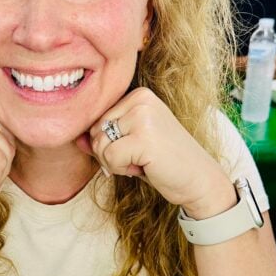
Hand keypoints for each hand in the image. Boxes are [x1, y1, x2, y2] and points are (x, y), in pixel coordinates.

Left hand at [79, 88, 233, 215]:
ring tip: (143, 161)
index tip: (136, 149)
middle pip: (95, 131)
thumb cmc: (164, 162)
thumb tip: (76, 139)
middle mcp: (141, 99)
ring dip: (116, 163)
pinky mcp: (144, 137)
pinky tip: (145, 167)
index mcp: (139, 95)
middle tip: (140, 158)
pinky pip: (109, 157)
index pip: (97, 120)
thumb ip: (103, 138)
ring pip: (99, 144)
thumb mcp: (130, 145)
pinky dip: (122, 170)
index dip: (109, 144)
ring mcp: (143, 116)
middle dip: (110, 154)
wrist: (199, 180)